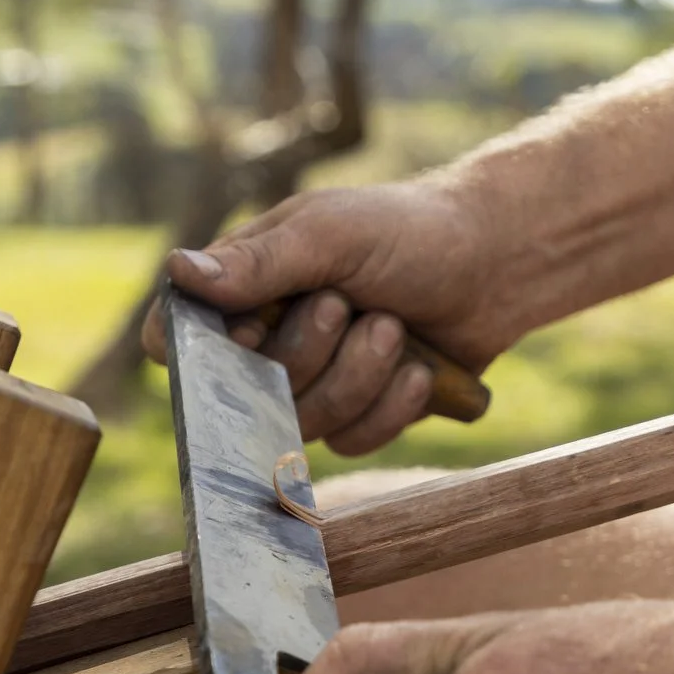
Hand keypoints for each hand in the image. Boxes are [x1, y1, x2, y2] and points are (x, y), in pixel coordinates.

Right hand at [141, 180, 524, 454]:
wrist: (495, 264)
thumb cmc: (408, 231)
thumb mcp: (332, 233)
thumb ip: (261, 261)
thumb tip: (178, 273)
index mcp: (245, 284)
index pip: (178, 336)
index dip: (196, 354)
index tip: (245, 340)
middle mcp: (271, 337)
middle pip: (246, 391)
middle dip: (310, 353)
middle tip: (349, 306)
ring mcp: (315, 381)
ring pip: (305, 422)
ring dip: (359, 377)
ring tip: (395, 330)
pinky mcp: (360, 413)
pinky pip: (353, 442)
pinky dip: (392, 406)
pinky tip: (420, 369)